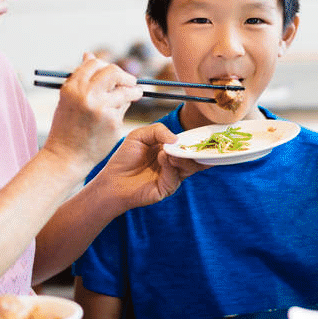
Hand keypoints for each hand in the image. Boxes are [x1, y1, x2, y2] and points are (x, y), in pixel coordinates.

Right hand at [42, 53, 142, 167]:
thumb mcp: (68, 99)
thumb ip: (81, 78)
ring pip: (124, 90)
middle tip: (131, 82)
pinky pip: (124, 109)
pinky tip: (117, 117)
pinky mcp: (112, 121)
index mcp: (72, 86)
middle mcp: (86, 94)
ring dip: (133, 91)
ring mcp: (101, 108)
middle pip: (114, 71)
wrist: (65, 156)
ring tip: (136, 94)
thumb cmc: (66, 127)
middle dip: (125, 76)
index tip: (114, 74)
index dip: (106, 67)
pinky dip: (122, 110)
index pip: (95, 64)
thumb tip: (90, 55)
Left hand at [92, 123, 206, 210]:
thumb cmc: (125, 158)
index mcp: (170, 150)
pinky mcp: (167, 188)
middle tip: (192, 143)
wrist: (113, 180)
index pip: (189, 145)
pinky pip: (175, 177)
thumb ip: (158, 130)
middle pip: (194, 157)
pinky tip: (162, 158)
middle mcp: (174, 164)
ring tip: (170, 151)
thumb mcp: (139, 135)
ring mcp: (172, 177)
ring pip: (189, 167)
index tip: (204, 135)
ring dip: (183, 157)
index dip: (196, 140)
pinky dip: (170, 166)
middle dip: (196, 149)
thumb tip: (177, 138)